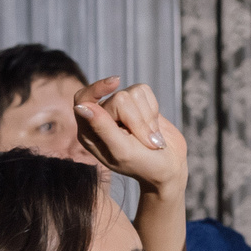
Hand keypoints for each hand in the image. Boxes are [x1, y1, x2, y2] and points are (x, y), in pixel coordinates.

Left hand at [74, 78, 187, 200]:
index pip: (84, 98)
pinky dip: (154, 109)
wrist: (169, 167)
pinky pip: (145, 91)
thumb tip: (82, 106)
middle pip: (119, 98)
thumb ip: (103, 128)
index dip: (98, 88)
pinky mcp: (137, 103)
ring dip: (148, 117)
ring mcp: (120, 109)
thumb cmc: (144, 165)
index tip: (116, 83)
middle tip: (146, 141)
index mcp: (90, 131)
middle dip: (138, 120)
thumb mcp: (122, 151)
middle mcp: (102, 116)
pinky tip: (153, 126)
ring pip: (133, 93)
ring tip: (150, 137)